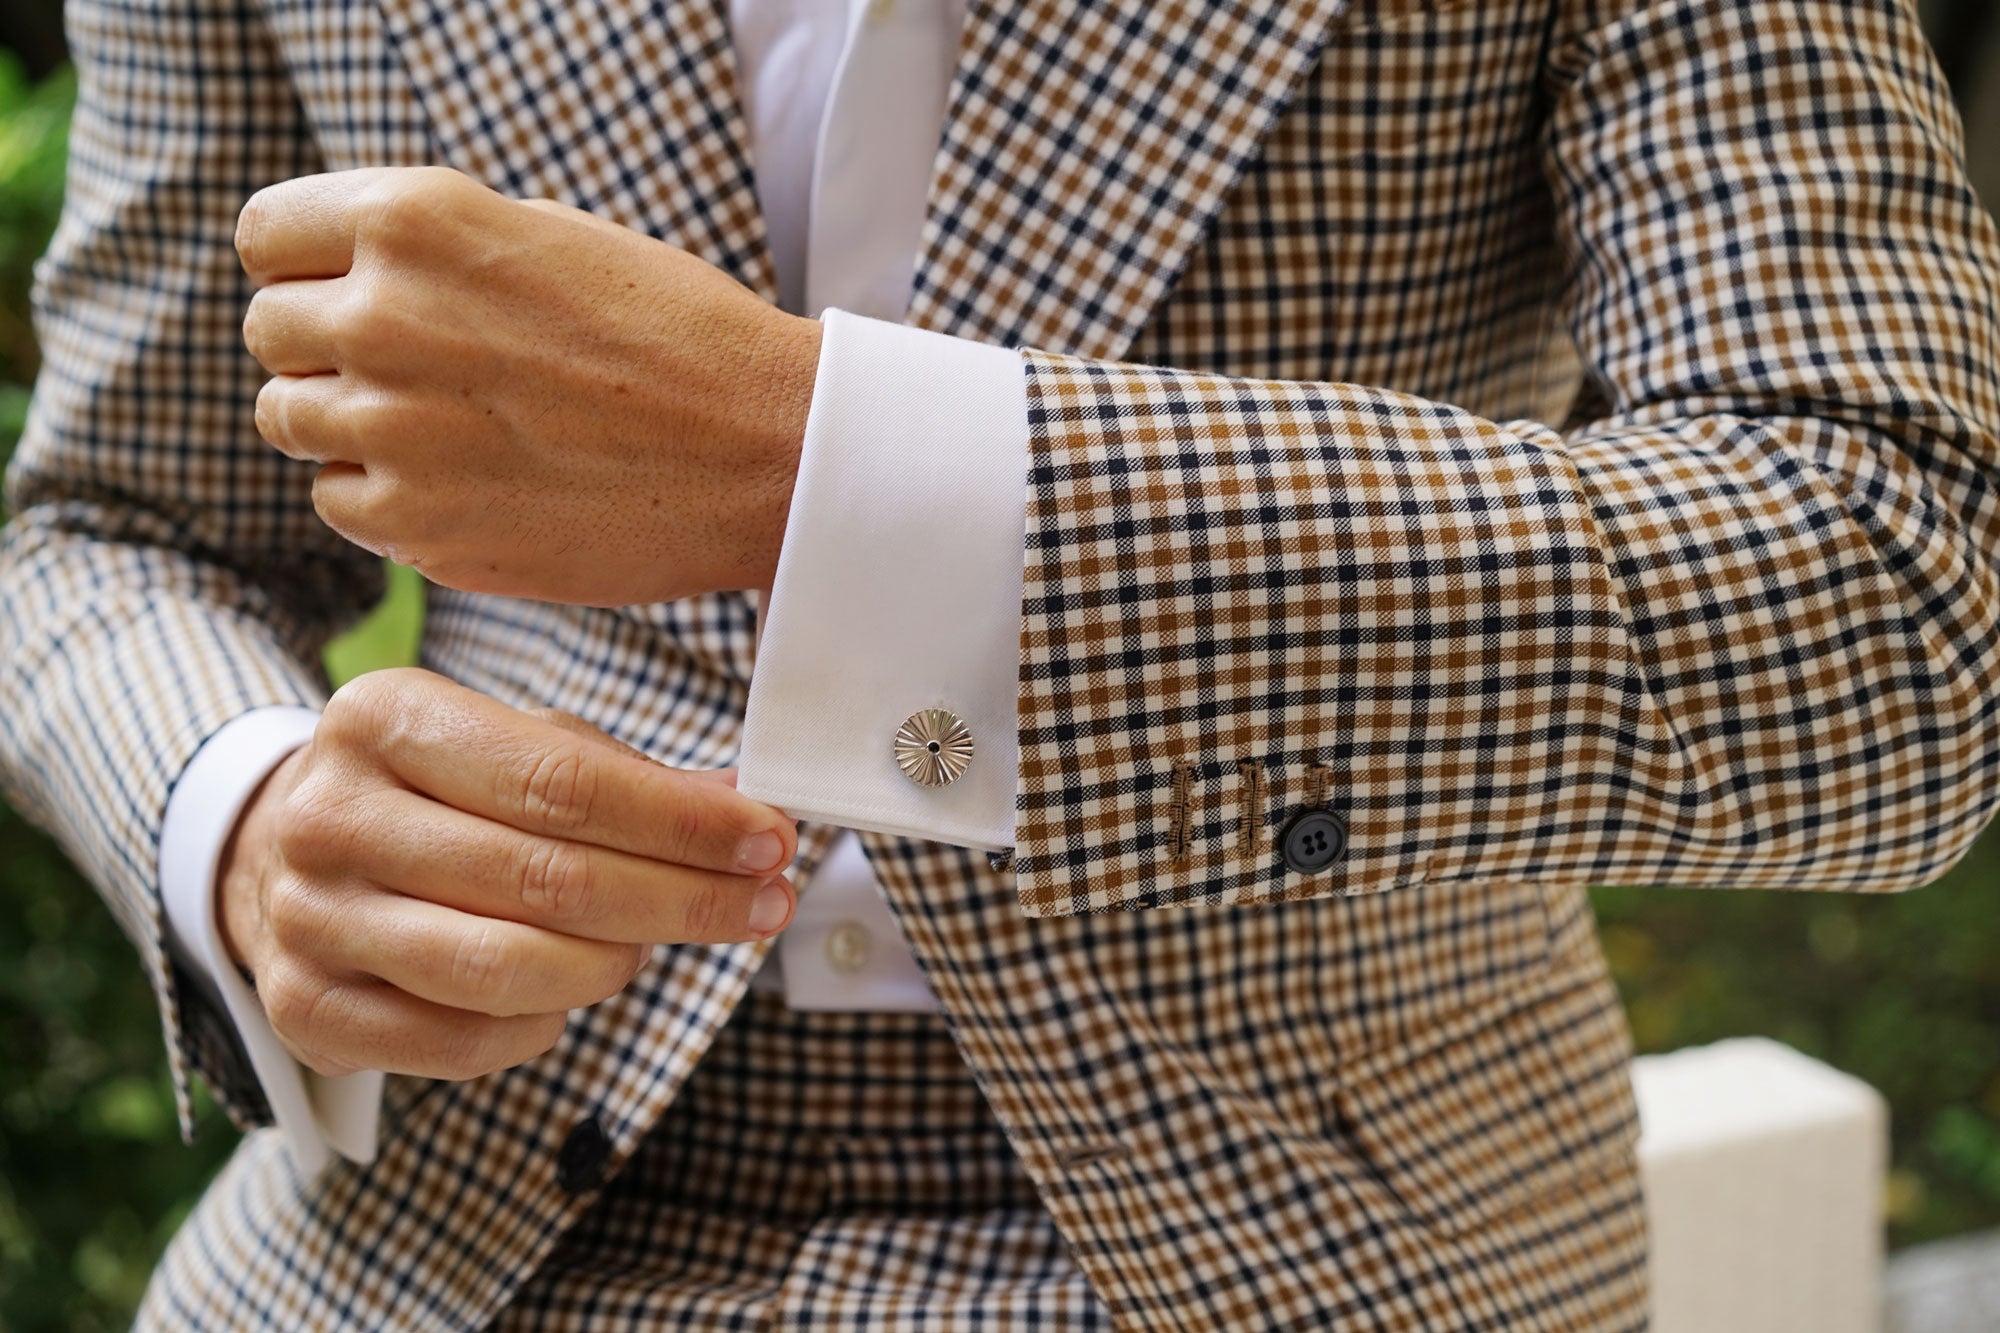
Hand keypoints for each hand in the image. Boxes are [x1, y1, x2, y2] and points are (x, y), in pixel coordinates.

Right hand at [216, 668, 797, 1079]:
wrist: (282, 851)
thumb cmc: (434, 791)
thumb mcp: (510, 745)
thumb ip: (619, 774)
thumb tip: (743, 809)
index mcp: (382, 717)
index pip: (560, 782)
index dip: (681, 823)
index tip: (769, 842)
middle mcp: (329, 815)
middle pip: (544, 878)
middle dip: (680, 898)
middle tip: (763, 905)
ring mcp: (306, 918)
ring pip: (504, 967)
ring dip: (614, 964)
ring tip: (655, 943)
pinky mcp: (303, 1009)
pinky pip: (462, 1041)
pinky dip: (542, 1023)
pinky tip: (570, 990)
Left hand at [236, 166, 820, 605]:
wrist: (765, 452)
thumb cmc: (676, 336)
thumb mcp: (547, 239)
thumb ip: (429, 252)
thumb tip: (341, 285)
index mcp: (415, 222)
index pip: (265, 236)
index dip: (306, 264)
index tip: (350, 291)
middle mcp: (383, 319)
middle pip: (270, 332)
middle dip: (326, 347)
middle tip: (420, 370)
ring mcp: (393, 430)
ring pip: (289, 420)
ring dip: (348, 423)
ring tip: (447, 428)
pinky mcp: (418, 527)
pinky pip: (339, 501)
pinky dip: (385, 496)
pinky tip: (469, 483)